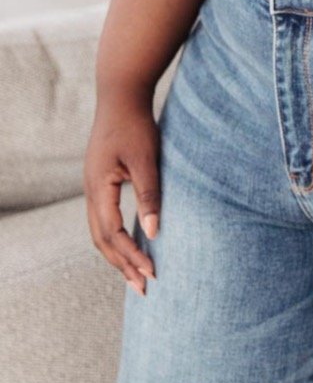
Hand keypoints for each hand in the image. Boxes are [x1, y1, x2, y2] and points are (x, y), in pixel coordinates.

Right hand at [83, 87, 160, 296]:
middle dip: (122, 265)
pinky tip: (130, 242)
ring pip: (99, 232)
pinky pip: (103, 219)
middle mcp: (90, 191)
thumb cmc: (136, 124)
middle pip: (101, 241)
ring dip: (117, 255)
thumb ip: (149, 195)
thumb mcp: (146, 159)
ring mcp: (92, 186)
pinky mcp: (99, 181)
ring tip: (136, 274)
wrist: (121, 94)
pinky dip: (114, 237)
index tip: (152, 273)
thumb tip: (153, 233)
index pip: (113, 234)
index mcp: (98, 188)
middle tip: (143, 288)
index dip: (132, 256)